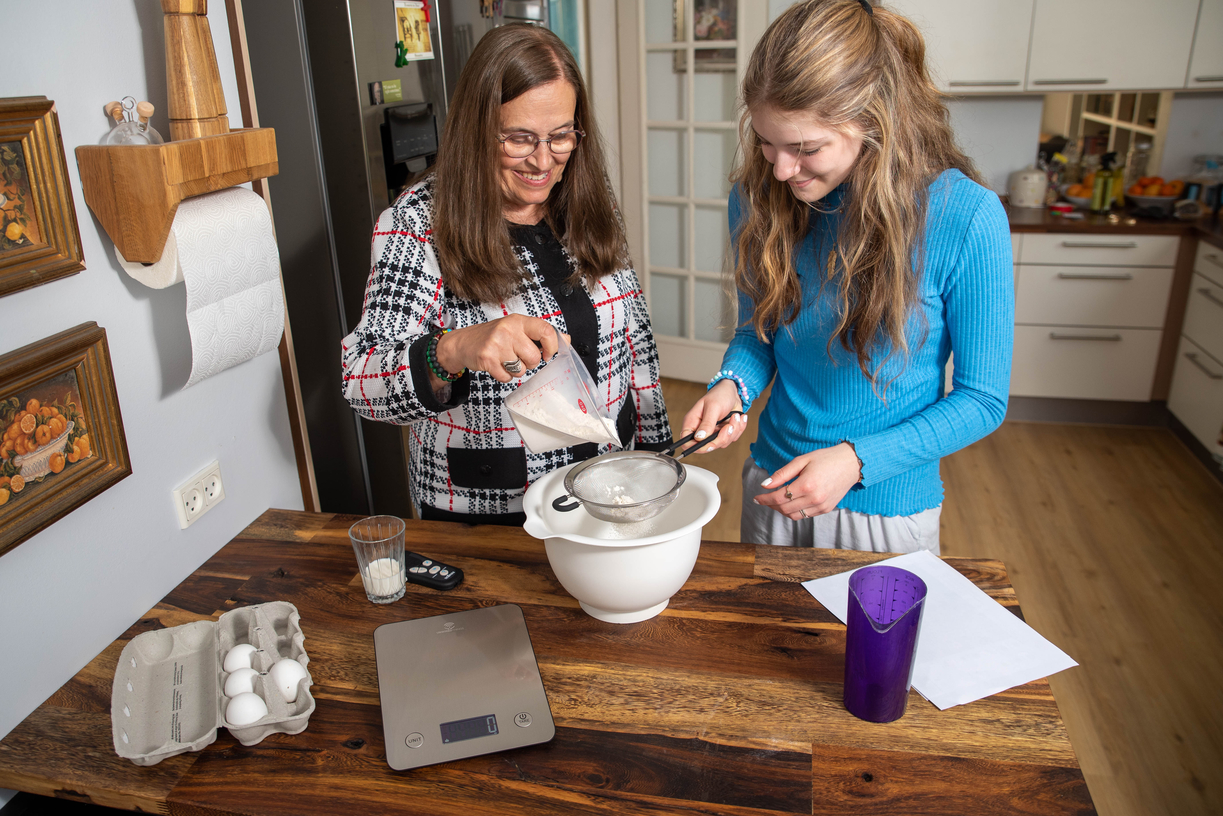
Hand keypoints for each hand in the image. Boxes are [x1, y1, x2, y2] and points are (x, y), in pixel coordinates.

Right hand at [435, 315, 565, 383]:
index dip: (552, 347)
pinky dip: (504, 376)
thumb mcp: (518, 330)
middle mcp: (508, 329)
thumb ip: (541, 334)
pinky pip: (506, 377)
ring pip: (521, 370)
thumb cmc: (494, 337)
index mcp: (519, 321)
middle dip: (529, 363)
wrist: (464, 343)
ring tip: (506, 360)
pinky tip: (497, 365)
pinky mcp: (487, 358)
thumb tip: (566, 340)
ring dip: (516, 371)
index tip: (549, 355)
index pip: (546, 330)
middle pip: (534, 357)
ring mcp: (496, 344)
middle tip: (519, 357)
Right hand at [678, 379, 747, 454]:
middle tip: (728, 426)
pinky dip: (738, 429)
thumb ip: (707, 423)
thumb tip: (699, 438)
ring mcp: (713, 432)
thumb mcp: (713, 407)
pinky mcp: (723, 432)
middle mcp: (701, 430)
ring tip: (735, 417)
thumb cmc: (719, 395)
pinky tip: (738, 418)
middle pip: (707, 446)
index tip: (710, 443)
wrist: (734, 392)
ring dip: (732, 431)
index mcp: (692, 423)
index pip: (687, 443)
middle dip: (721, 438)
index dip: (697, 447)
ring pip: (722, 443)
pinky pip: (732, 439)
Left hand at [754, 443, 861, 519]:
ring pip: (793, 516)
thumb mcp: (802, 460)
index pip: (778, 498)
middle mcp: (814, 498)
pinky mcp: (826, 509)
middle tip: (764, 498)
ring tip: (776, 500)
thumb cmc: (826, 458)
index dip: (764, 499)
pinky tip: (791, 502)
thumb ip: (782, 474)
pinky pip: (805, 515)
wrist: (851, 463)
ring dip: (781, 510)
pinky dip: (794, 511)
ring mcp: (821, 506)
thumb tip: (765, 485)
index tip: (756, 498)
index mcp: (806, 485)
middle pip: (784, 509)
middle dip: (771, 505)